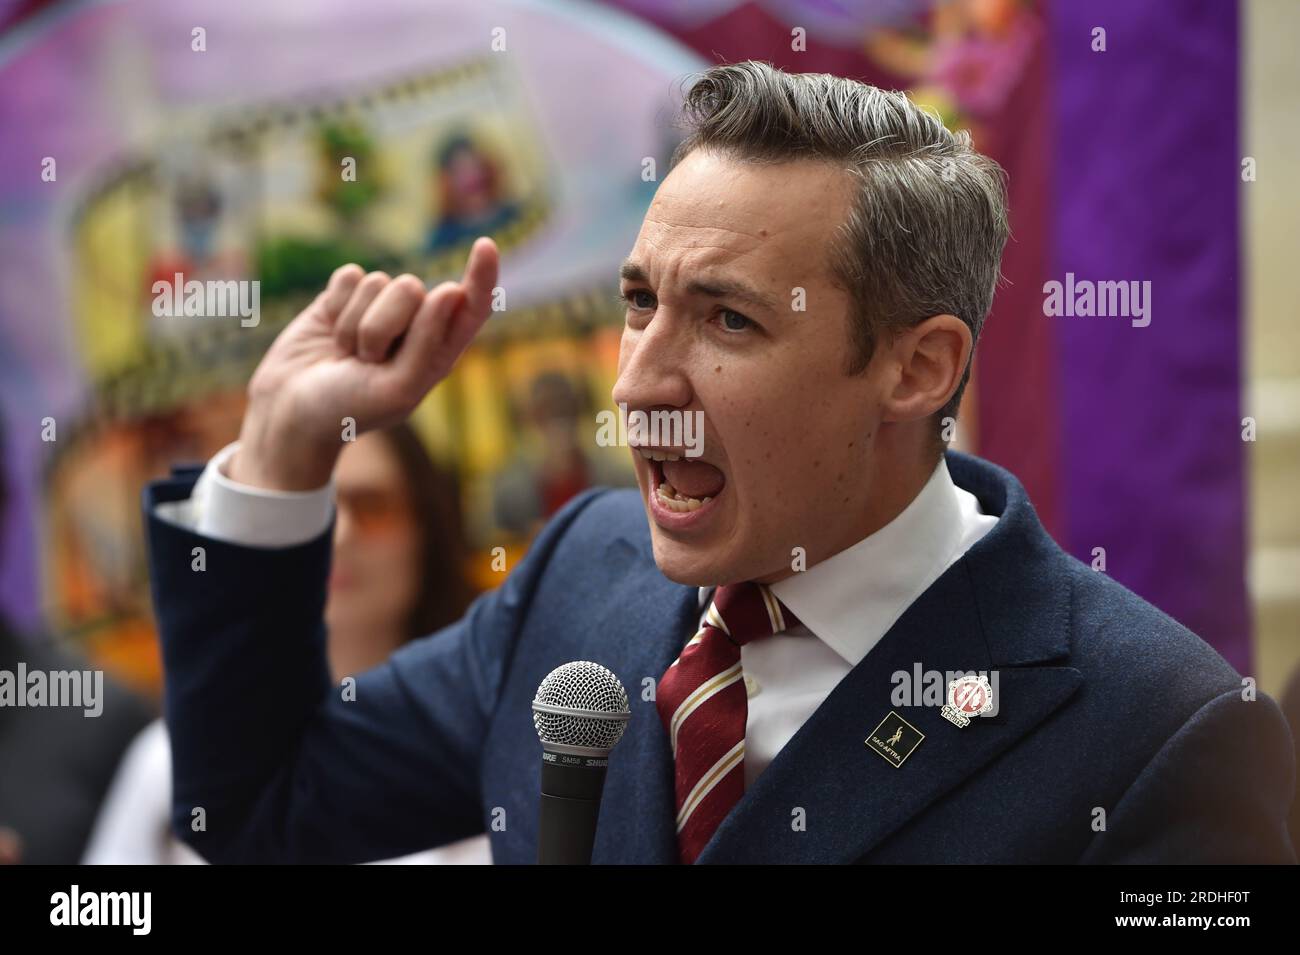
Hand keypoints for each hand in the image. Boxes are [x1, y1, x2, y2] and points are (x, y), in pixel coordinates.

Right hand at [230, 237, 498, 489]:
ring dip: (354, 323)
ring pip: (378, 281)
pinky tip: (330, 333)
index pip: (472, 307)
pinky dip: (334, 307)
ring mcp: (381, 307)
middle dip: (381, 326)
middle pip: (412, 290)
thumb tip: (451, 290)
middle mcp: (417, 324)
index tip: (486, 246)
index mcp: (440, 351)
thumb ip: (428, 343)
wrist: (291, 411)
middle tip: (366, 362)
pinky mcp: (346, 296)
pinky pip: (348, 276)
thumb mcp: (397, 388)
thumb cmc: (350, 408)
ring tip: (347, 354)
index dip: (482, 276)